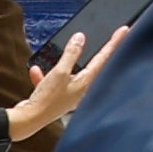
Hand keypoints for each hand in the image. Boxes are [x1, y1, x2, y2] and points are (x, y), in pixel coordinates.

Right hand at [12, 25, 124, 144]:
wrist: (27, 121)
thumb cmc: (46, 100)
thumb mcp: (60, 72)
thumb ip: (71, 54)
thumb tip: (80, 38)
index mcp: (87, 83)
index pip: (105, 58)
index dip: (114, 43)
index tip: (124, 30)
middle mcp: (82, 90)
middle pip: (93, 66)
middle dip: (97, 52)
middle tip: (109, 38)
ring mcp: (69, 95)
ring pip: (71, 73)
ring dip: (64, 64)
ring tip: (62, 52)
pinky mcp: (56, 99)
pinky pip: (53, 82)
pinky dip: (46, 76)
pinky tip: (36, 70)